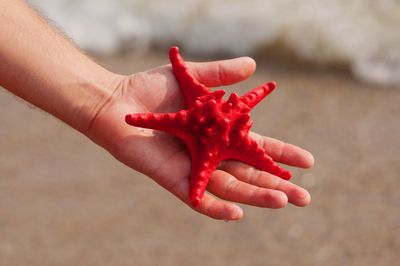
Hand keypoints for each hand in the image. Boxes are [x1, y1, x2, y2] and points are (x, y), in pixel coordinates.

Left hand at [87, 57, 314, 219]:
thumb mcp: (192, 78)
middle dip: (277, 184)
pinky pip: (197, 197)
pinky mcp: (173, 178)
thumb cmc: (150, 90)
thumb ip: (221, 75)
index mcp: (217, 133)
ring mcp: (193, 167)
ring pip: (229, 187)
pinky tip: (238, 213)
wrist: (117, 103)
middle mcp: (210, 153)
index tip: (307, 162)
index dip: (281, 155)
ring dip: (255, 196)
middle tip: (306, 198)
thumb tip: (254, 67)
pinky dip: (215, 207)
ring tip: (283, 201)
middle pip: (248, 173)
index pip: (255, 147)